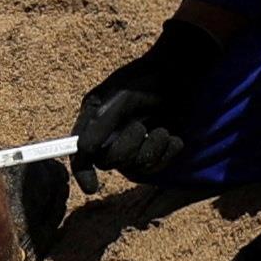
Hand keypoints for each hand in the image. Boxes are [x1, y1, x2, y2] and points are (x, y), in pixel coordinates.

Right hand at [73, 14, 223, 185]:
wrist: (179, 73)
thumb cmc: (145, 79)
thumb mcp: (118, 98)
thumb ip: (99, 125)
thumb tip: (82, 151)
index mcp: (94, 122)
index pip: (81, 154)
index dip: (82, 172)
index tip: (91, 187)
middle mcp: (111, 137)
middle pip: (110, 163)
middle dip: (127, 149)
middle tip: (139, 127)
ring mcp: (134, 146)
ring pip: (136, 168)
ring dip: (152, 151)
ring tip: (162, 130)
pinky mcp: (156, 151)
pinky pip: (158, 166)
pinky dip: (168, 152)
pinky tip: (173, 135)